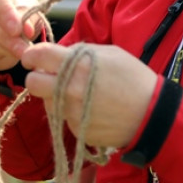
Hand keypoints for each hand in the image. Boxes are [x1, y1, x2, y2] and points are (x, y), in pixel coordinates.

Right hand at [0, 0, 43, 69]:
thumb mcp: (30, 8)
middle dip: (4, 37)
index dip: (4, 12)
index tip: (17, 29)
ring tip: (19, 52)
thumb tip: (26, 31)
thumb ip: (29, 16)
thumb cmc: (20, 9)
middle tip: (22, 48)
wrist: (9, 24)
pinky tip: (7, 54)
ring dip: (0, 48)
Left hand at [21, 43, 156, 148]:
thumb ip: (81, 52)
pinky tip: (90, 108)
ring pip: (47, 102)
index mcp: (78, 64)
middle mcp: (70, 88)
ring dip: (54, 97)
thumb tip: (60, 55)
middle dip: (37, 78)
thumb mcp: (110, 53)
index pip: (39, 56)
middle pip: (33, 83)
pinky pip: (64, 118)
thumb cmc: (133, 78)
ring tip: (76, 94)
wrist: (150, 112)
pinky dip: (70, 112)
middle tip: (48, 77)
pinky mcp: (76, 129)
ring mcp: (71, 112)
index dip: (32, 55)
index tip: (32, 57)